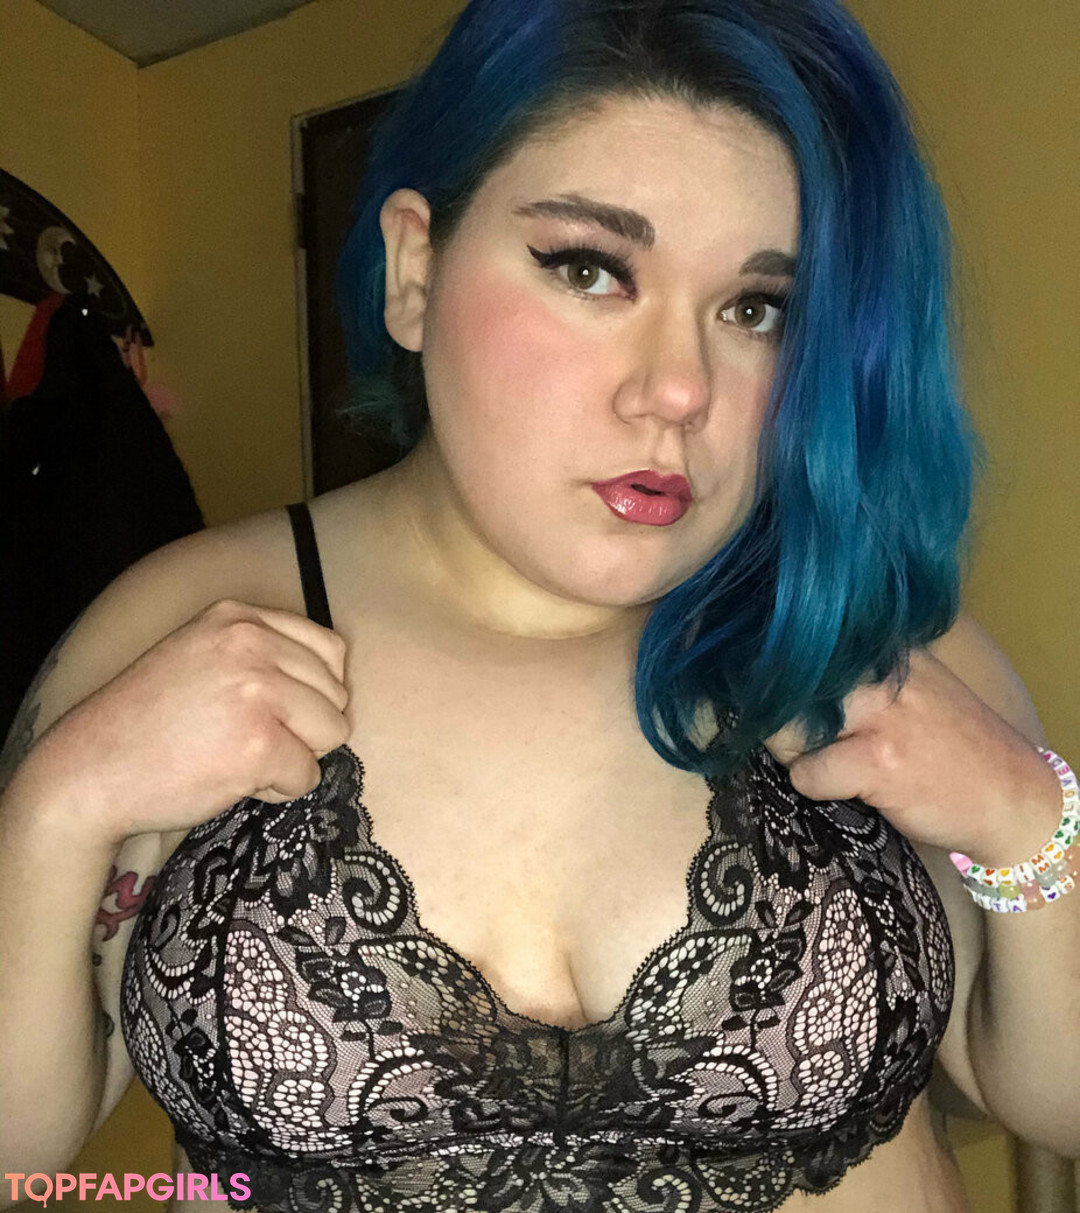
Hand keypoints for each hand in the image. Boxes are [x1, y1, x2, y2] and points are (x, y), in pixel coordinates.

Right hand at [16, 599, 350, 843]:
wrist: (88, 770)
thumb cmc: (148, 722)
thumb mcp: (202, 655)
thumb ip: (262, 652)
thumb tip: (331, 679)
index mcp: (240, 617)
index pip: (330, 650)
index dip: (313, 691)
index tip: (274, 710)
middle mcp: (251, 643)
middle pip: (336, 694)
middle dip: (304, 727)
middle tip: (245, 738)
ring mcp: (257, 691)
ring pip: (332, 733)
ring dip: (295, 757)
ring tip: (239, 756)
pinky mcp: (260, 743)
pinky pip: (308, 776)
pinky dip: (278, 789)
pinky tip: (231, 779)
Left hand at [763, 649, 1061, 863]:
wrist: (1013, 798)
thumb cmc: (951, 746)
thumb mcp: (909, 688)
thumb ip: (857, 674)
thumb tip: (779, 672)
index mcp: (883, 649)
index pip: (801, 649)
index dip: (778, 681)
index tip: (775, 697)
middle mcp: (879, 670)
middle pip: (782, 685)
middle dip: (778, 717)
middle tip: (804, 741)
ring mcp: (879, 713)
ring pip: (785, 727)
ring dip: (793, 752)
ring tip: (831, 763)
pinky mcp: (878, 758)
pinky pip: (806, 772)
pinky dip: (814, 786)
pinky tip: (850, 788)